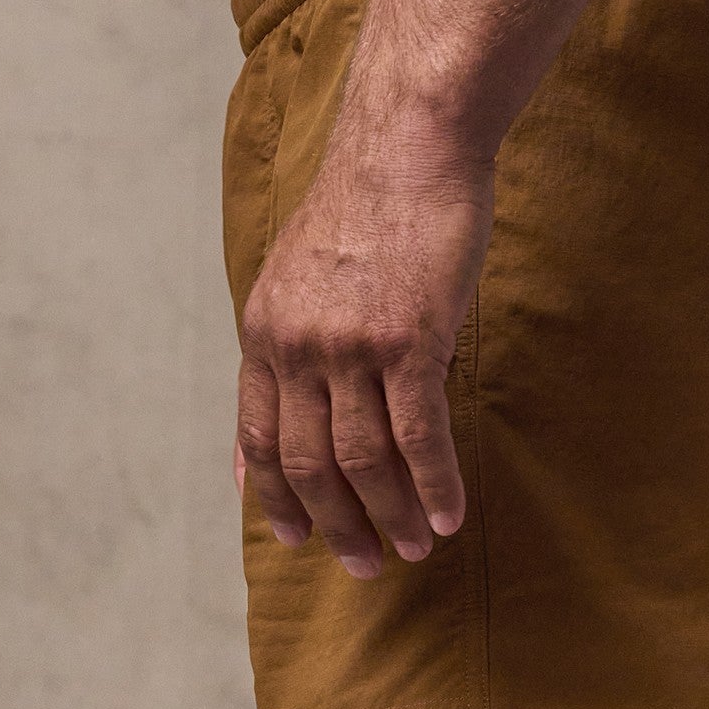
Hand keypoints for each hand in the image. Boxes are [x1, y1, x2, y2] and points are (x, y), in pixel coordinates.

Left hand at [236, 118, 494, 578]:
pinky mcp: (408, 339)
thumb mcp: (299, 276)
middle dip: (338, 525)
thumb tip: (276, 413)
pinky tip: (450, 515)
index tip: (297, 539)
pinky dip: (434, 484)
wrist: (409, 143)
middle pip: (309, 463)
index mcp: (264, 332)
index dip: (277, 498)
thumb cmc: (367, 208)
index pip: (259, 438)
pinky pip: (418, 436)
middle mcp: (298, 344)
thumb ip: (285, 347)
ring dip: (391, 514)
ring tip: (415, 548)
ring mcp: (350, 344)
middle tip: (368, 565)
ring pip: (362, 459)